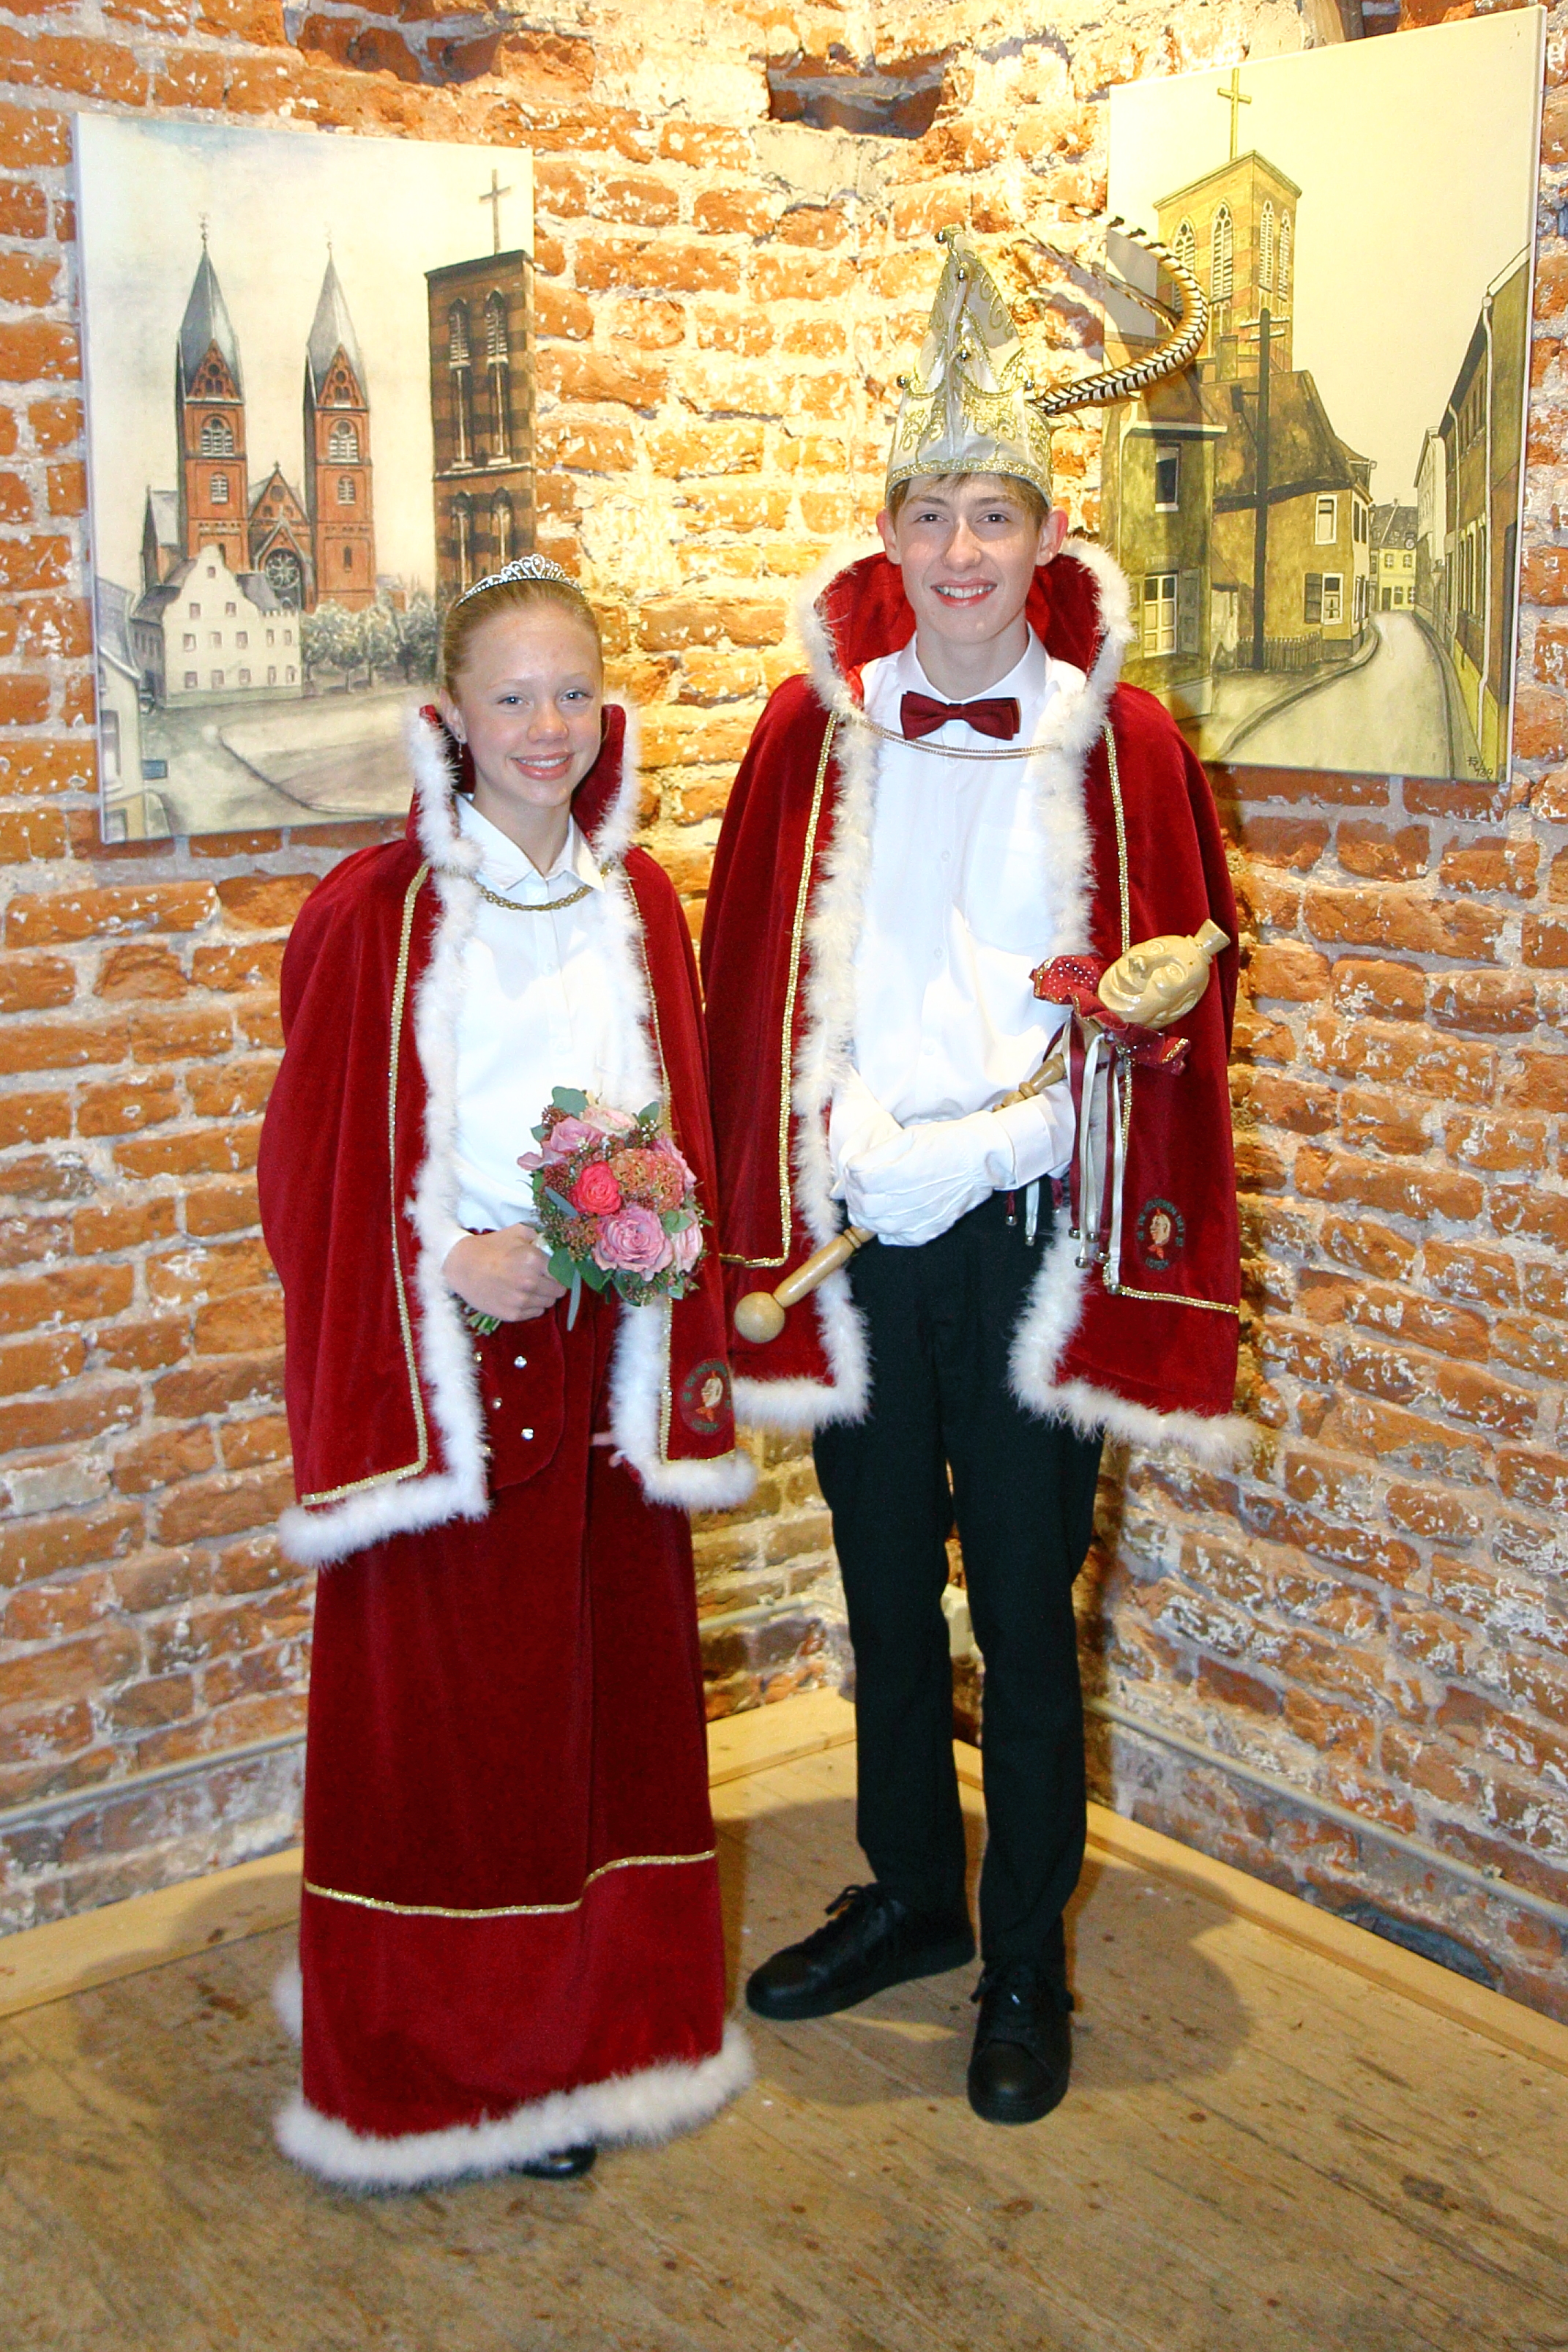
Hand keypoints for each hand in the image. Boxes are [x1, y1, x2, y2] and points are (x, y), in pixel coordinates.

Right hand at [444, 1225, 566, 1323]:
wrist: (462, 1267)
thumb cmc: (490, 1248)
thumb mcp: (516, 1232)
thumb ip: (539, 1235)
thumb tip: (555, 1243)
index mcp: (534, 1260)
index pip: (563, 1273)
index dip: (562, 1272)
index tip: (557, 1271)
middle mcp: (530, 1282)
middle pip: (559, 1291)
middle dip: (554, 1284)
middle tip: (544, 1280)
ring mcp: (521, 1300)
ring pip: (548, 1303)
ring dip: (544, 1296)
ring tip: (531, 1287)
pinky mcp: (512, 1314)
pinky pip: (535, 1312)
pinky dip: (532, 1306)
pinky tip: (521, 1296)